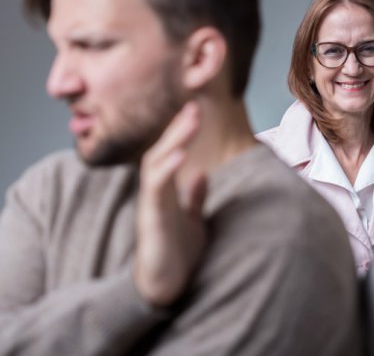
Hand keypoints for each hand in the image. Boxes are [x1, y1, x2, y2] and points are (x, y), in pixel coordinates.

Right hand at [134, 102, 206, 306]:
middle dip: (177, 129)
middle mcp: (155, 194)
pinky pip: (156, 191)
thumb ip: (194, 197)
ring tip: (189, 123)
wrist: (165, 286)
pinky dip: (167, 171)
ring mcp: (152, 206)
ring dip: (173, 142)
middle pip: (162, 152)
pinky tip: (181, 156)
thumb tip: (202, 173)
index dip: (181, 132)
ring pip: (155, 166)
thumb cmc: (177, 253)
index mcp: (166, 192)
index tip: (196, 110)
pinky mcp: (151, 221)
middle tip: (194, 107)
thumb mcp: (192, 220)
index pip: (170, 153)